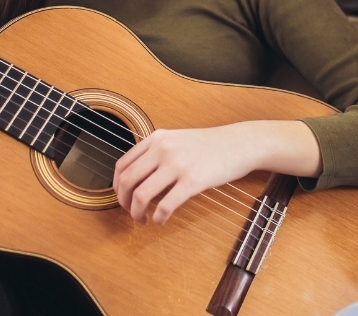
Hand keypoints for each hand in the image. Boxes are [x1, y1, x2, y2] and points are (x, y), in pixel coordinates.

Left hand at [113, 120, 319, 224]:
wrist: (241, 144)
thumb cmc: (212, 145)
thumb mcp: (178, 140)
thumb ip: (157, 152)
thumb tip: (137, 177)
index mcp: (157, 138)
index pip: (122, 165)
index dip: (116, 187)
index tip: (123, 198)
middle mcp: (163, 149)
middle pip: (127, 182)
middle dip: (124, 203)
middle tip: (131, 213)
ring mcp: (177, 164)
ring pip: (141, 195)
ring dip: (137, 213)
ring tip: (143, 220)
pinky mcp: (192, 180)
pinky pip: (165, 205)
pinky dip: (159, 217)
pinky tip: (162, 220)